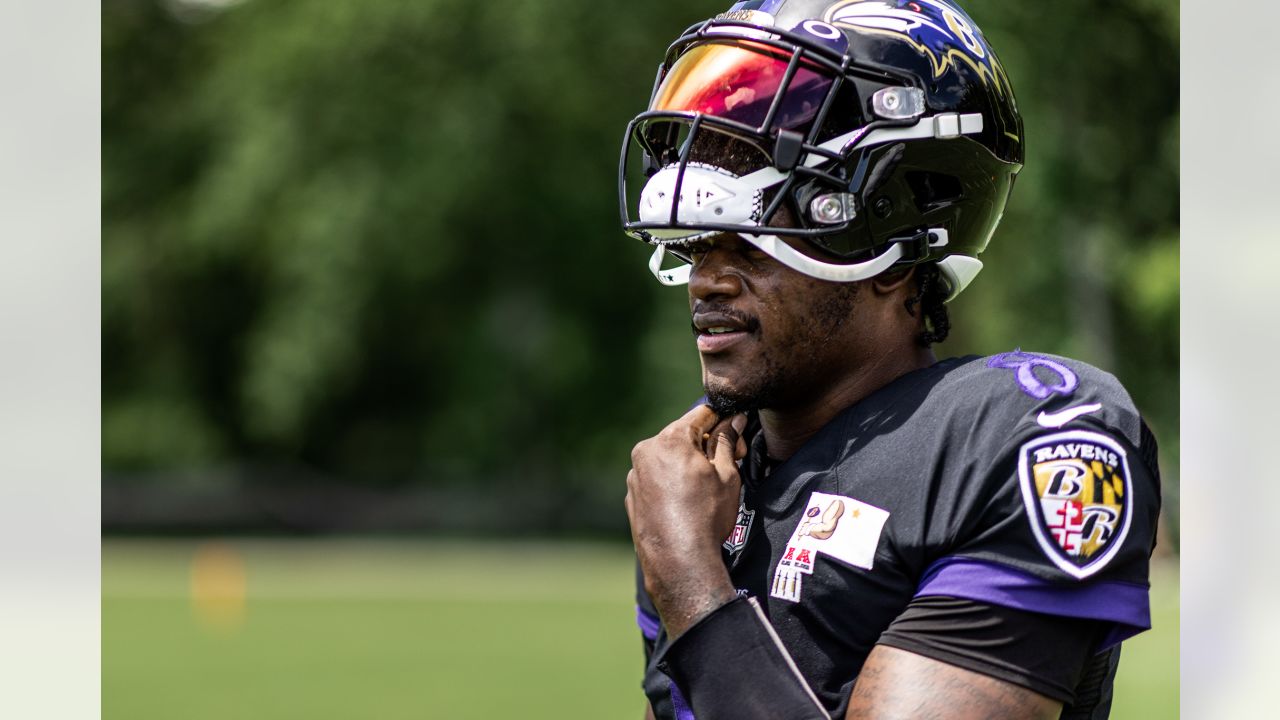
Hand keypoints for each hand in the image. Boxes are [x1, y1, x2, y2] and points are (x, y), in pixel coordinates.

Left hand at [625, 405, 747, 637]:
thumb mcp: (727, 474)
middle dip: (706, 444)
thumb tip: (732, 420)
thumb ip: (727, 441)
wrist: (680, 562)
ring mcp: (635, 476)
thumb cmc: (706, 516)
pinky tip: (688, 502)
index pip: (701, 414)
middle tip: (732, 462)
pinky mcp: (632, 497)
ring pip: (668, 458)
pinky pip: (656, 479)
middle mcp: (646, 452)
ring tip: (709, 487)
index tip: (737, 430)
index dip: (723, 419)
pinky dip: (671, 483)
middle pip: (682, 435)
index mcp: (669, 440)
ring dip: (688, 464)